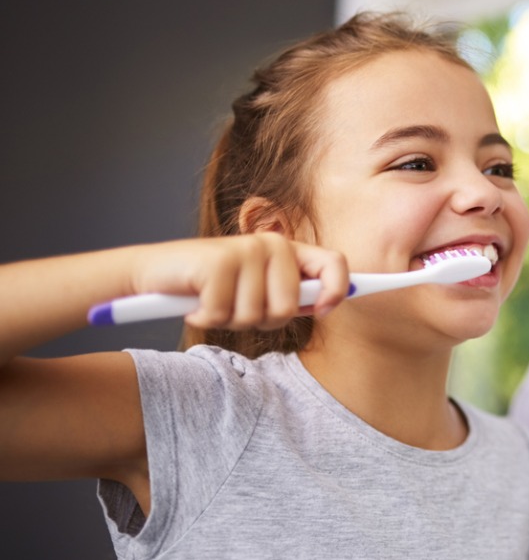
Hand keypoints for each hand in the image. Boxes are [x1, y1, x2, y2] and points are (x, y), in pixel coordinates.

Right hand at [130, 234, 349, 329]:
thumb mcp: (256, 291)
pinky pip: (224, 314)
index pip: (333, 263)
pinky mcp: (220, 261)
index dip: (338, 290)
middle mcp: (272, 244)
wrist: (153, 275)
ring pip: (256, 316)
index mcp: (288, 251)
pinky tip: (195, 302)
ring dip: (229, 320)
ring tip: (213, 302)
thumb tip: (327, 302)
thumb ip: (290, 294)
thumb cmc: (209, 287)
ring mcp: (246, 249)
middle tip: (235, 308)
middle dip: (261, 321)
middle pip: (289, 307)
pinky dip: (205, 317)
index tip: (324, 310)